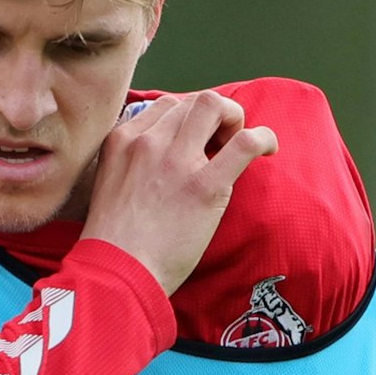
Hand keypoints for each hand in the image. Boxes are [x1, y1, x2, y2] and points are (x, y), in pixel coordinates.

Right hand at [81, 91, 277, 294]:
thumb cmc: (114, 242)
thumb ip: (129, 164)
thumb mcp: (106, 186)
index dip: (188, 119)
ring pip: (215, 106)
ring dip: (235, 119)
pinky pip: (244, 144)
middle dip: (214, 115)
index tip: (196, 142)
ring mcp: (176, 161)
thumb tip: (158, 163)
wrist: (117, 273)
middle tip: (222, 143)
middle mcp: (148, 142)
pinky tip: (268, 148)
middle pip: (192, 101)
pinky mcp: (204, 186)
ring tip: (239, 145)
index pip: (165, 106)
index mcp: (122, 140)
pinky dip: (263, 138)